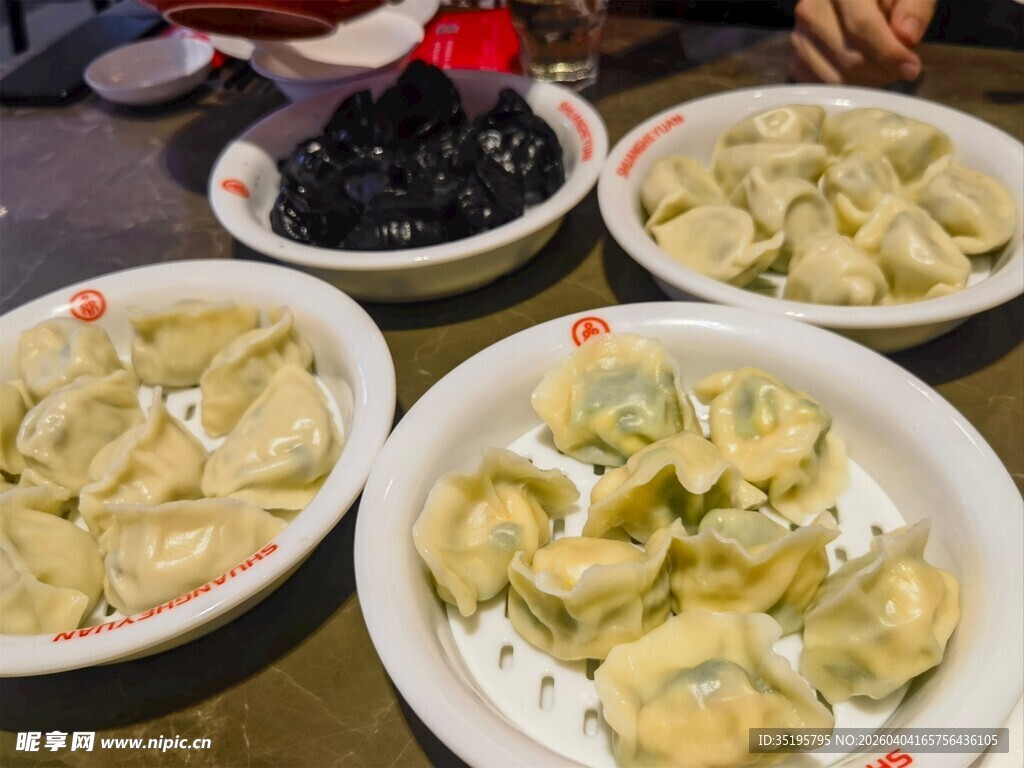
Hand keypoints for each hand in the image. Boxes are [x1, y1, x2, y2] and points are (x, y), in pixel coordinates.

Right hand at [790, 0, 935, 84]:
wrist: (851, 1)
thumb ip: (915, 8)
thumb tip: (906, 38)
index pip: (861, 25)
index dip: (888, 51)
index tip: (912, 68)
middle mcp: (810, 9)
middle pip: (848, 55)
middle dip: (881, 71)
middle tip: (904, 70)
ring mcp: (799, 36)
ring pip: (835, 76)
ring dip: (866, 82)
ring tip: (886, 71)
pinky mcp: (796, 58)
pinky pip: (822, 84)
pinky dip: (847, 87)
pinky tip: (865, 75)